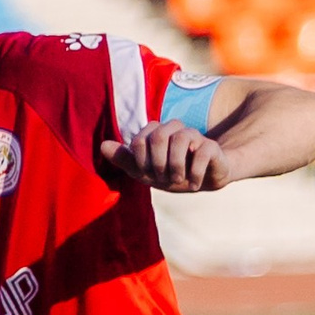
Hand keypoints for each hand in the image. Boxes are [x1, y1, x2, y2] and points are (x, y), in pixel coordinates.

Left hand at [99, 122, 232, 192]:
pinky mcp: (212, 147)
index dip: (141, 161)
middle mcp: (174, 130)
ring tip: (178, 180)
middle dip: (157, 162)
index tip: (147, 173)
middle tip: (162, 178)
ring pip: (181, 138)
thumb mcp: (143, 171)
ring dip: (176, 166)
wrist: (199, 182)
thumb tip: (102, 145)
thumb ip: (124, 158)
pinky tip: (193, 184)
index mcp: (155, 133)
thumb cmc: (168, 173)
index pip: (140, 140)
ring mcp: (194, 136)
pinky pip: (203, 152)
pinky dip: (195, 173)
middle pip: (159, 135)